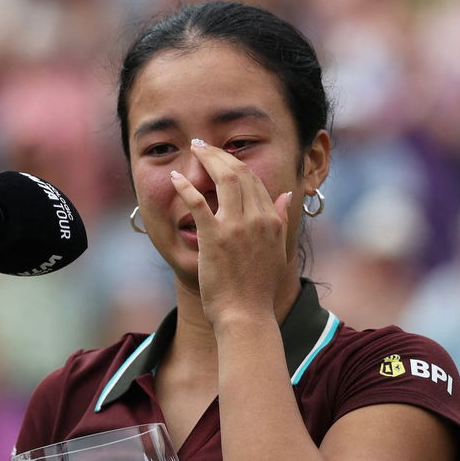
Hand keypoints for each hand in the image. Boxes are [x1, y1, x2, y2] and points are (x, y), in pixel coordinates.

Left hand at [171, 139, 295, 326]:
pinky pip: (198, 203)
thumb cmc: (258, 290)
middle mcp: (257, 218)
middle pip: (239, 172)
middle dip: (219, 153)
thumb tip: (285, 196)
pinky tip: (175, 178)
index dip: (236, 163)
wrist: (246, 315)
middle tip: (202, 145)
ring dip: (206, 159)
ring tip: (193, 150)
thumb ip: (281, 221)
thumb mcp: (277, 252)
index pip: (255, 180)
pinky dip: (185, 187)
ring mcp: (236, 226)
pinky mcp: (214, 237)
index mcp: (272, 221)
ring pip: (223, 179)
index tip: (221, 155)